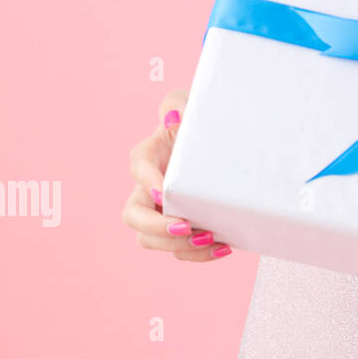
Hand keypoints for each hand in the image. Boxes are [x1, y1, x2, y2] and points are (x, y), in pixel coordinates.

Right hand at [121, 89, 231, 260]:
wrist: (217, 144)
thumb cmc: (198, 122)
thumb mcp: (189, 104)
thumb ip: (177, 104)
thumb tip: (174, 117)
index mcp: (148, 156)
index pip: (138, 168)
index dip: (147, 182)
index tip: (164, 192)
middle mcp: (147, 188)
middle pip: (134, 216)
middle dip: (157, 227)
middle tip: (186, 227)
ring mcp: (160, 211)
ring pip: (151, 239)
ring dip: (178, 247)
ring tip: (211, 240)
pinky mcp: (177, 228)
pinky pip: (177, 250)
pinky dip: (197, 255)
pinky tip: (223, 247)